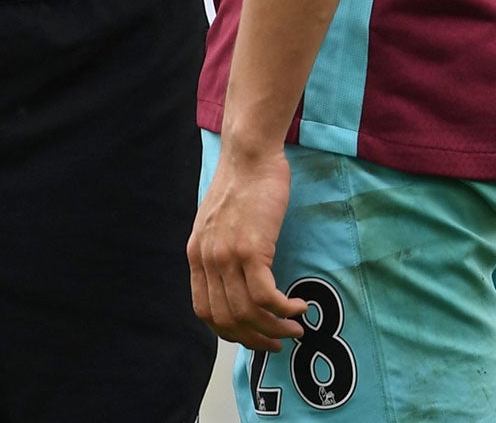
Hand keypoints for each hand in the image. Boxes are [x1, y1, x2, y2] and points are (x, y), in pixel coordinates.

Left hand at [188, 143, 306, 350]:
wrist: (248, 155)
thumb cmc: (241, 185)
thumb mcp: (216, 223)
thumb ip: (219, 251)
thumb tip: (235, 280)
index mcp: (195, 254)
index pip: (204, 311)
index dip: (229, 332)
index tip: (253, 335)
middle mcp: (207, 259)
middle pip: (226, 319)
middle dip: (255, 338)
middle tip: (279, 341)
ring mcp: (227, 255)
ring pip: (247, 313)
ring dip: (275, 328)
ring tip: (295, 327)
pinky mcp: (251, 249)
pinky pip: (266, 297)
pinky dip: (285, 310)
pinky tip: (299, 306)